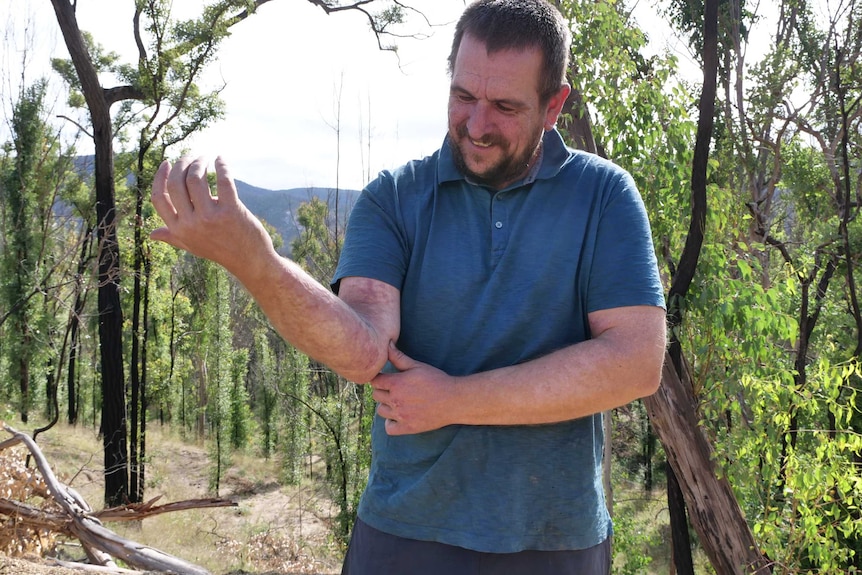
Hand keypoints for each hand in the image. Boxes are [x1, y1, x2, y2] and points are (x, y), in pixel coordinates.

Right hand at [150, 156, 274, 274]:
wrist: (250, 262)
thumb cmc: (221, 251)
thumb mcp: (193, 245)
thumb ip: (173, 236)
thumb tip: (152, 234)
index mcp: (178, 229)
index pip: (159, 198)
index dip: (160, 177)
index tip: (167, 163)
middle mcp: (191, 224)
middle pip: (176, 184)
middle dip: (182, 164)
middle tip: (191, 156)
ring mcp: (210, 217)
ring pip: (196, 179)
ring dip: (199, 163)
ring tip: (206, 158)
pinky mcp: (231, 211)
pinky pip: (223, 181)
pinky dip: (221, 166)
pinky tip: (220, 159)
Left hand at [370, 343, 457, 435]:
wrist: (453, 400)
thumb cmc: (436, 380)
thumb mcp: (417, 366)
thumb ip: (399, 357)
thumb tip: (387, 344)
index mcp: (396, 383)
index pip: (375, 381)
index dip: (378, 378)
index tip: (384, 378)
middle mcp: (395, 400)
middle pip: (376, 395)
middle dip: (382, 391)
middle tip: (393, 389)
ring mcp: (401, 415)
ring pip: (381, 411)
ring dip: (386, 406)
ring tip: (396, 401)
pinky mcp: (407, 427)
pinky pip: (389, 428)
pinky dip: (390, 423)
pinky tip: (397, 416)